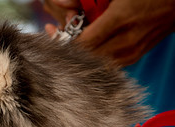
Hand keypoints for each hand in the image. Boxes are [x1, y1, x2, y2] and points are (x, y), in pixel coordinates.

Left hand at [44, 0, 174, 65]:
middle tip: (55, 34)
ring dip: (79, 53)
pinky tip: (87, 46)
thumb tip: (61, 3)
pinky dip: (93, 56)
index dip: (62, 39)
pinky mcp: (134, 57)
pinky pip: (107, 63)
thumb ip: (89, 1)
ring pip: (95, 61)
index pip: (82, 42)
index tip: (50, 31)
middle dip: (67, 46)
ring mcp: (131, 52)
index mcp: (120, 20)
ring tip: (69, 40)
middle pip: (86, 54)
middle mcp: (125, 40)